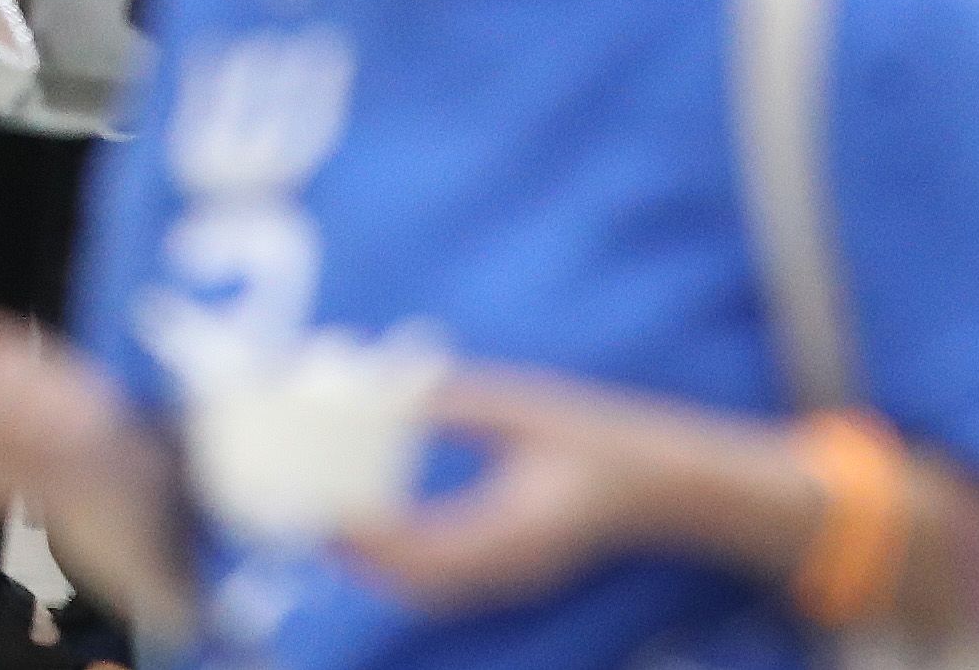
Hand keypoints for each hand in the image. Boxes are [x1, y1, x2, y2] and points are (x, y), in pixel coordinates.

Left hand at [335, 369, 683, 610]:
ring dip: (379, 569)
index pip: (436, 548)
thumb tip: (398, 388)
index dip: (378, 539)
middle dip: (363, 560)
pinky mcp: (515, 573)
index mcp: (524, 525)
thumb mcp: (532, 411)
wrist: (665, 487)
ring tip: (331, 531)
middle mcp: (517, 563)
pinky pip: (450, 584)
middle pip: (423, 582)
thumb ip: (465, 403)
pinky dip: (406, 569)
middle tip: (312, 522)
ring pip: (433, 591)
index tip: (333, 515)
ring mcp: (518, 576)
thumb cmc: (602, 441)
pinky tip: (377, 539)